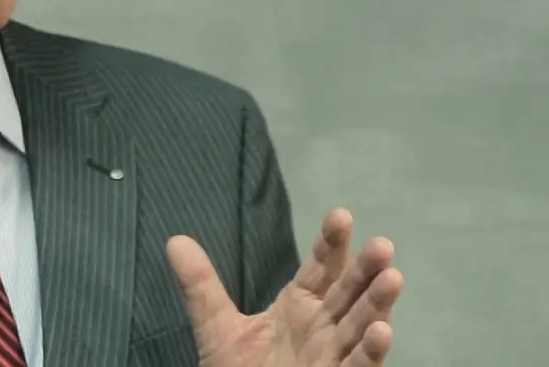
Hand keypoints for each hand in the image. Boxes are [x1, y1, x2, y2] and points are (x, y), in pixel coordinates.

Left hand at [168, 208, 403, 366]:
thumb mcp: (217, 328)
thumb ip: (201, 287)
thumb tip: (175, 241)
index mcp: (300, 306)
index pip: (320, 269)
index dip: (331, 244)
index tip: (341, 215)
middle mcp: (324, 328)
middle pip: (348, 294)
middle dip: (365, 271)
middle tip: (382, 244)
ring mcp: (334, 357)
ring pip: (360, 329)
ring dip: (378, 305)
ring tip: (393, 278)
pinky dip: (371, 352)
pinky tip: (383, 331)